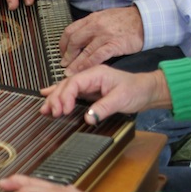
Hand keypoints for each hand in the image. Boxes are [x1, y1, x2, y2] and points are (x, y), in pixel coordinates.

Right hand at [41, 65, 170, 123]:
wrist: (146, 90)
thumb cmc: (136, 90)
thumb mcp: (121, 99)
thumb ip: (104, 108)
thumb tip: (88, 118)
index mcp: (96, 74)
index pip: (74, 83)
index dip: (66, 96)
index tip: (64, 110)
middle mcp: (90, 76)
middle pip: (66, 85)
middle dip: (56, 99)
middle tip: (52, 113)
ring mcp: (88, 83)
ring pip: (65, 89)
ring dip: (54, 98)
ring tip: (44, 109)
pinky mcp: (88, 91)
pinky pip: (70, 92)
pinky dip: (58, 94)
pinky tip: (46, 94)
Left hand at [60, 6, 144, 71]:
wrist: (145, 20)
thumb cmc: (126, 20)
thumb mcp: (105, 17)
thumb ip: (92, 26)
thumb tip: (80, 36)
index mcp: (92, 19)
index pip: (70, 31)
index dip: (63, 44)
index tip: (62, 52)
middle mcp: (96, 26)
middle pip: (74, 41)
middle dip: (66, 55)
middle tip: (63, 64)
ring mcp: (105, 35)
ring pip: (84, 51)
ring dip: (74, 63)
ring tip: (69, 72)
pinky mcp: (114, 44)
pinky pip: (97, 56)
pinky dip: (87, 65)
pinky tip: (83, 71)